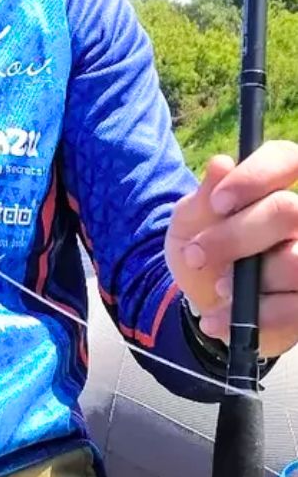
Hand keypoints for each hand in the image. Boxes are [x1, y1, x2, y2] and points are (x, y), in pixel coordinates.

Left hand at [165, 141, 297, 357]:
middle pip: (288, 211)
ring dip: (249, 280)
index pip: (286, 157)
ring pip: (297, 262)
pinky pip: (296, 308)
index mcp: (273, 187)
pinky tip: (220, 319)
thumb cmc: (201, 248)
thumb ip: (203, 197)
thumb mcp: (188, 223)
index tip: (218, 203)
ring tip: (218, 288)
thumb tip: (221, 164)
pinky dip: (256, 316)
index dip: (256, 176)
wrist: (203, 300)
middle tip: (197, 254)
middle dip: (236, 236)